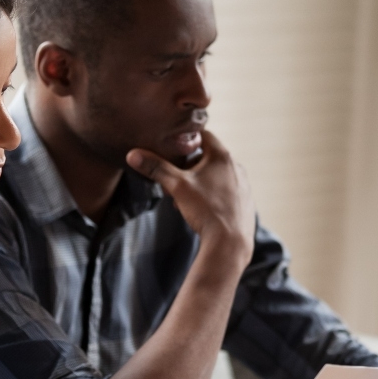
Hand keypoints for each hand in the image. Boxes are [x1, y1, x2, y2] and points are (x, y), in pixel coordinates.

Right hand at [126, 130, 255, 260]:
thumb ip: (156, 168)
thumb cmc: (205, 210)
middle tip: (173, 179)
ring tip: (184, 199)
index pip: (204, 135)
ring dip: (199, 183)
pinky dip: (211, 195)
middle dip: (189, 167)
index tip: (174, 147)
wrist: (229, 243)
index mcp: (222, 157)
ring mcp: (243, 185)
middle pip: (208, 158)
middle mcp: (237, 167)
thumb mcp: (176, 186)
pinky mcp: (245, 202)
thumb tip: (133, 154)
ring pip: (216, 176)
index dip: (187, 139)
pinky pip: (225, 192)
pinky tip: (201, 211)